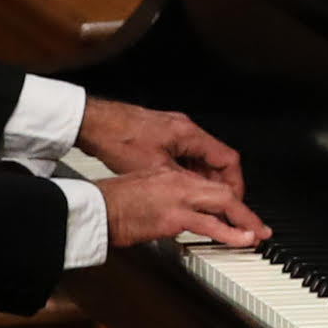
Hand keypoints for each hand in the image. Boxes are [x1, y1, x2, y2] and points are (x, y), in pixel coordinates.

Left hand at [77, 96, 243, 184]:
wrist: (92, 123)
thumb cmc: (117, 138)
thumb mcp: (155, 169)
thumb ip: (183, 182)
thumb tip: (201, 197)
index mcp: (189, 134)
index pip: (228, 159)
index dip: (235, 183)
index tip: (234, 200)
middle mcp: (184, 129)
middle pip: (216, 158)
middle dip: (220, 184)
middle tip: (220, 205)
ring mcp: (172, 130)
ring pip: (199, 157)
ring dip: (202, 178)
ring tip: (200, 200)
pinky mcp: (160, 135)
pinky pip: (184, 155)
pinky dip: (187, 171)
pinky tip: (179, 186)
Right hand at [100, 161, 265, 252]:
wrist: (95, 207)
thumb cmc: (112, 201)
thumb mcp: (143, 188)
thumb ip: (165, 195)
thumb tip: (179, 209)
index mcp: (171, 174)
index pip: (208, 184)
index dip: (228, 199)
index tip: (239, 213)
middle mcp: (178, 183)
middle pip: (223, 192)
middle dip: (245, 211)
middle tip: (260, 226)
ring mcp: (177, 199)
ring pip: (222, 205)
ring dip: (244, 220)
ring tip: (258, 234)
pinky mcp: (172, 217)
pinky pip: (209, 225)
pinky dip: (228, 232)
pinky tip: (241, 239)